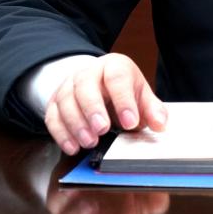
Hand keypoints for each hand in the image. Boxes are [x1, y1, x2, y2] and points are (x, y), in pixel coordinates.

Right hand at [44, 53, 166, 155]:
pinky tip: (71, 146)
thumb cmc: (120, 89)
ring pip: (65, 100)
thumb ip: (151, 109)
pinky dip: (60, 133)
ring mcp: (69, 85)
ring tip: (89, 142)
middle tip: (102, 130)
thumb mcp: (140, 94)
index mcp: (114, 66)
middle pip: (85, 84)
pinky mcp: (54, 102)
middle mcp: (89, 72)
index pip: (117, 77)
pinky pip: (52, 115)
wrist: (96, 82)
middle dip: (93, 108)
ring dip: (76, 123)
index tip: (130, 123)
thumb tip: (160, 124)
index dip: (123, 100)